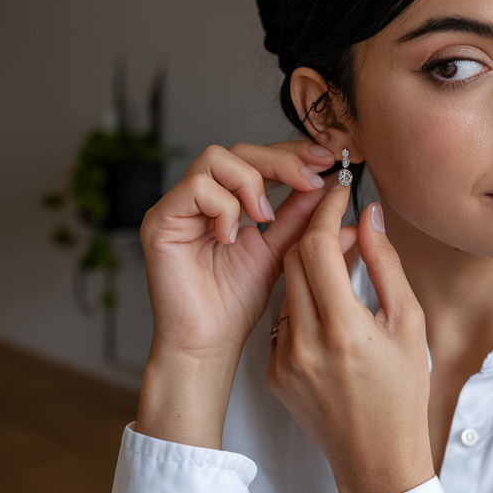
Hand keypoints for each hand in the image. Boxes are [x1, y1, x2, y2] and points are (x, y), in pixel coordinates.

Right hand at [135, 141, 334, 447]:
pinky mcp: (160, 221)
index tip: (325, 160)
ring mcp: (176, 207)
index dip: (290, 154)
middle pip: (237, 150)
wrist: (208, 343)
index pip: (256, 158)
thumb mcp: (280, 250)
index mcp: (225, 200)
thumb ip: (300, 217)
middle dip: (279, 161)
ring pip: (214, 159)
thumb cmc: (234, 303)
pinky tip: (232, 237)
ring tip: (264, 219)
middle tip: (309, 180)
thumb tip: (332, 187)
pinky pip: (196, 188)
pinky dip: (224, 207)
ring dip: (250, 184)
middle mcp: (197, 198)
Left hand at [267, 182, 434, 492]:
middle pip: (293, 260)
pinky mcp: (274, 372)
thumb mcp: (408, 322)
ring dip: (310, 267)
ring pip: (287, 288)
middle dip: (315, 232)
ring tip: (342, 265)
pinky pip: (284, 319)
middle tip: (344, 224)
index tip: (340, 195)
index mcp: (343, 329)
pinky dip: (305, 303)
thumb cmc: (404, 392)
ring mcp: (284, 359)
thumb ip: (384, 264)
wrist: (377, 458)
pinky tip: (331, 311)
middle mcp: (305, 343)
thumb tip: (368, 216)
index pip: (317, 247)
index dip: (326, 212)